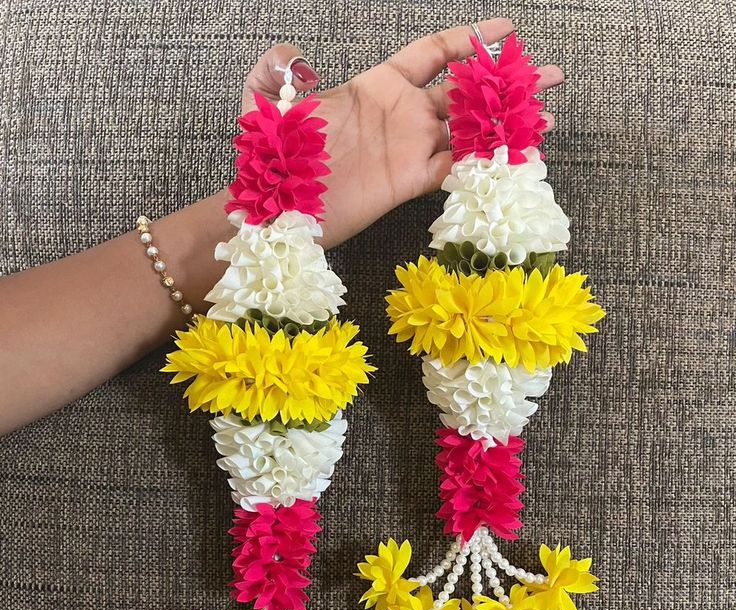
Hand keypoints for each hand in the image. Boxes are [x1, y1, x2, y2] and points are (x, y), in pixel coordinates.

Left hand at [241, 20, 563, 247]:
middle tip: (547, 76)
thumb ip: (278, 70)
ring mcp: (410, 150)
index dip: (470, 40)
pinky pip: (455, 168)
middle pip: (465, 92)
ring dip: (507, 124)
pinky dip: (485, 161)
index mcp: (379, 85)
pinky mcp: (410, 183)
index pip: (435, 54)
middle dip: (507, 82)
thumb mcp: (266, 103)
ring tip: (545, 118)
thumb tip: (299, 59)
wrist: (277, 213)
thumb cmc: (272, 158)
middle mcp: (403, 115)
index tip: (507, 31)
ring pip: (468, 131)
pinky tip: (516, 155)